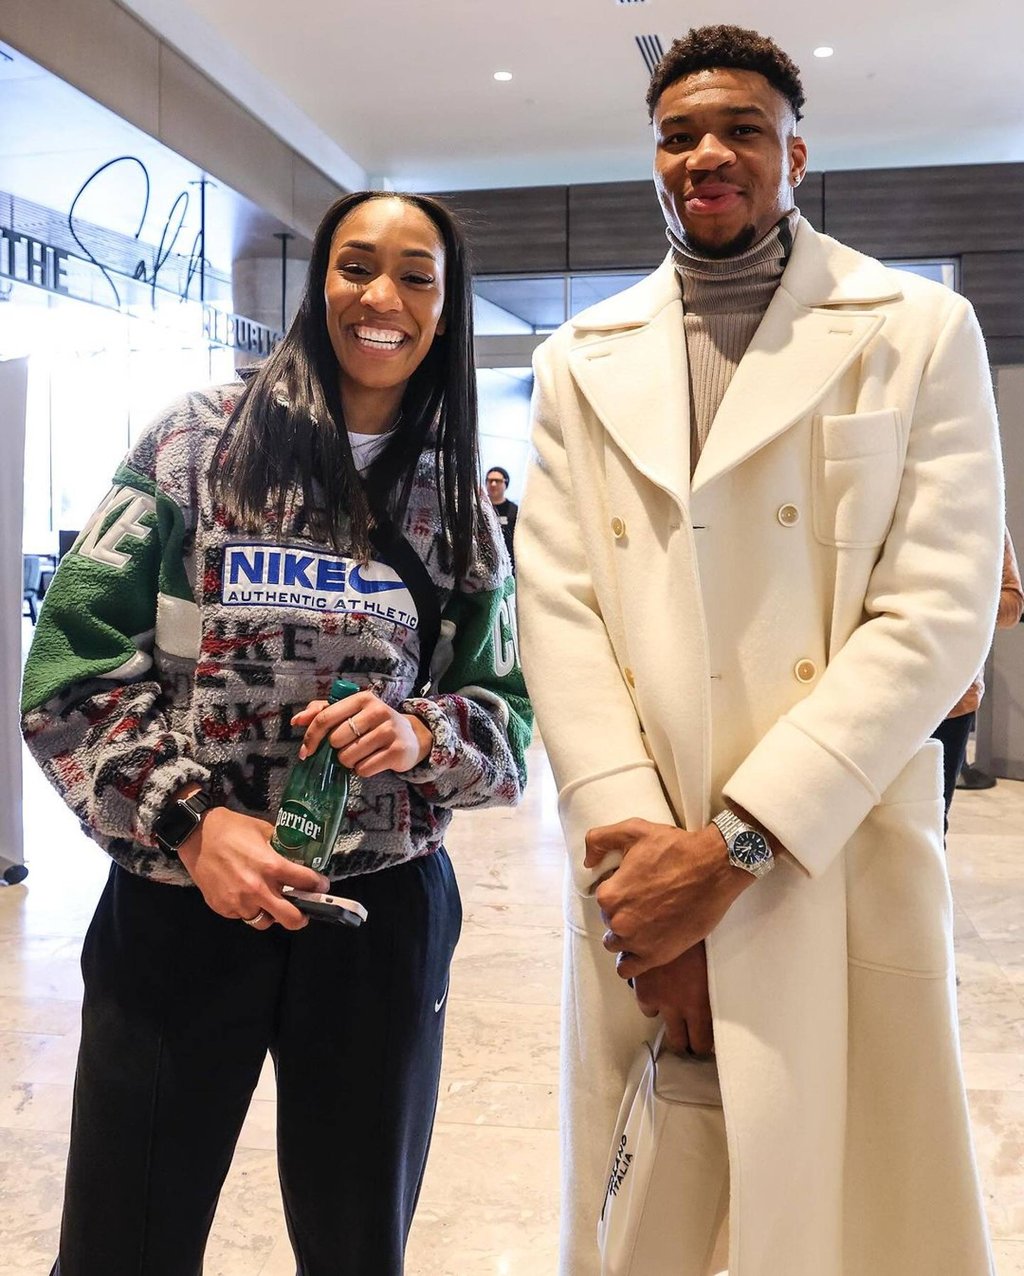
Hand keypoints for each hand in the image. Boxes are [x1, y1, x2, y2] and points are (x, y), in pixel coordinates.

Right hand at [178, 805, 329, 930]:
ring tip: (270, 904)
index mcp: (271, 867)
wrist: (196, 835)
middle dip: (302, 917)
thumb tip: (295, 855)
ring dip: (271, 914)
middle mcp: (257, 889)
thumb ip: (281, 846)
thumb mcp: (263, 830)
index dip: (318, 886)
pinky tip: (245, 896)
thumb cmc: (231, 828)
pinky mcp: (222, 908)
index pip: (306, 883)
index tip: (321, 887)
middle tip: (303, 911)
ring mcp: (239, 902)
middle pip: (291, 918)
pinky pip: (242, 917)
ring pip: (264, 922)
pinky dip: (248, 910)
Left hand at [292, 690, 431, 776]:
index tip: (306, 752)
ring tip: (361, 755)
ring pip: (348, 757)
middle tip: (348, 747)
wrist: (411, 736)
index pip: (325, 717)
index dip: (311, 736)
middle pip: (335, 740)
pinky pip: (364, 769)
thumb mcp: (351, 712)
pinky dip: (362, 770)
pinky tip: (371, 761)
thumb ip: (322, 712)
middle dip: (336, 750)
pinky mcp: (397, 751)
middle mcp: (377, 711)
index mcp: (361, 698)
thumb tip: (297, 720)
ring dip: (349, 762)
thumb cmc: (373, 724)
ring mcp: (389, 731)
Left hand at [586, 818, 751, 979]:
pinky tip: (642, 946)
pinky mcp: (657, 956)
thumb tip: (587, 861)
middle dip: (624, 911)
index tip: (637, 884)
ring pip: (616, 944)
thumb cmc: (676, 849)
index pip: (603, 898)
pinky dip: (631, 960)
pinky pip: (628, 969)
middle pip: (610, 921)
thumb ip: (599, 839)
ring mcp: (637, 942)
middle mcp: (619, 922)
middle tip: (647, 900)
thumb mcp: (633, 830)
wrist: (715, 868)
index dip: (619, 889)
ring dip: (627, 935)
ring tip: (647, 922)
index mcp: (609, 894)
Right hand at [633, 943, 712, 1055]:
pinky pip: (647, 1008)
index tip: (704, 1042)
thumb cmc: (700, 939)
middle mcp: (680, 1007)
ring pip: (661, 1026)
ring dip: (670, 1022)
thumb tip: (712, 1013)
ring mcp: (659, 999)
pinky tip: (659, 989)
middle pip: (681, 1043)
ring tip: (676, 1011)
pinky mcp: (642, 989)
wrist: (676, 916)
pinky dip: (652, 1001)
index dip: (703, 1044)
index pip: (702, 1042)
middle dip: (687, 1042)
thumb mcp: (712, 968)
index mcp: (702, 1002)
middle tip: (690, 1036)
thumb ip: (710, 993)